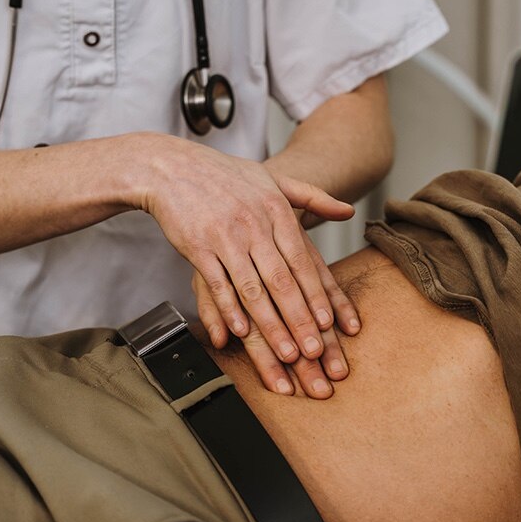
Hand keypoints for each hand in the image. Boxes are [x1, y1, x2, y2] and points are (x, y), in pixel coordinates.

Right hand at [137, 135, 359, 373]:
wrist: (171, 167)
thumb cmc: (225, 176)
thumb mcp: (273, 180)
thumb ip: (313, 197)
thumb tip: (349, 212)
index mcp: (277, 210)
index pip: (302, 261)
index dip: (316, 295)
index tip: (328, 325)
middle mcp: (254, 225)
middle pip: (282, 281)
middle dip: (300, 320)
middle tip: (313, 353)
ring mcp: (225, 237)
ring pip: (253, 289)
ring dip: (270, 325)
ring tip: (285, 354)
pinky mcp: (198, 247)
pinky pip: (218, 284)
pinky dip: (230, 309)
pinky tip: (241, 332)